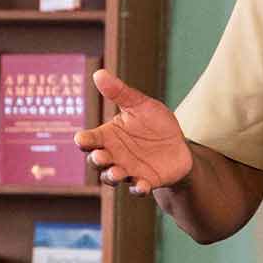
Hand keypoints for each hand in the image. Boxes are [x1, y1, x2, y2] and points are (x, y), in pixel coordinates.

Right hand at [74, 69, 192, 194]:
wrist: (179, 146)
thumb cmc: (155, 124)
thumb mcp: (141, 105)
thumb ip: (120, 93)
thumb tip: (100, 73)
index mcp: (107, 137)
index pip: (89, 140)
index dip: (84, 141)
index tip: (82, 139)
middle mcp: (113, 155)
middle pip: (96, 161)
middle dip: (97, 160)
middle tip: (101, 156)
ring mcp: (128, 170)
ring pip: (112, 177)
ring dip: (113, 176)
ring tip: (118, 173)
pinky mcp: (145, 181)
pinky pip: (137, 189)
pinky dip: (138, 189)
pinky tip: (142, 186)